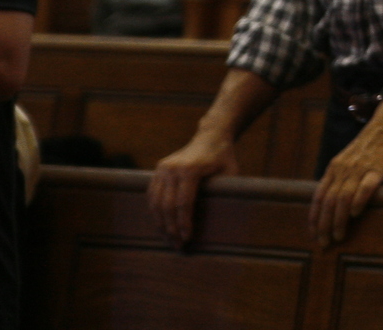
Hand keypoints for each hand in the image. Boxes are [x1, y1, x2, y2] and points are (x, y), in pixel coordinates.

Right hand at [149, 129, 237, 245]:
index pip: (183, 203)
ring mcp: (162, 168)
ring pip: (156, 203)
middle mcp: (172, 168)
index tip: (187, 239)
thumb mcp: (230, 173)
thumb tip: (223, 221)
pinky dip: (155, 212)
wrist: (210, 136)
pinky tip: (162, 225)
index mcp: (190, 169)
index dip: (184, 223)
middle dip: (171, 228)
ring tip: (169, 239)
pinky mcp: (158, 169)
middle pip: (167, 206)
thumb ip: (225, 193)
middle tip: (177, 246)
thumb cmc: (224, 158)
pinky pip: (152, 195)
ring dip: (161, 223)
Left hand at [307, 108, 382, 247]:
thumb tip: (334, 201)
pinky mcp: (377, 169)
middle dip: (324, 225)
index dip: (314, 217)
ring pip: (343, 198)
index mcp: (334, 167)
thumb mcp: (349, 159)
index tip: (313, 234)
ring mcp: (360, 169)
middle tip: (325, 243)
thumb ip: (341, 177)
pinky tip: (357, 214)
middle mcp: (343, 169)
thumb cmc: (372, 145)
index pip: (318, 197)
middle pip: (328, 201)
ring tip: (339, 235)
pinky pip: (365, 188)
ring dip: (339, 220)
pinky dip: (359, 202)